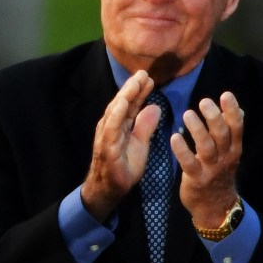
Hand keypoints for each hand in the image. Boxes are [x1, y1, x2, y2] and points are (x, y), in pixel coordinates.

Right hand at [80, 70, 160, 220]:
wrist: (108, 189)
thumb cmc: (123, 167)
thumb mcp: (140, 145)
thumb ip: (145, 126)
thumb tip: (155, 106)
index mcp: (121, 125)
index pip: (132, 105)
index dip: (140, 91)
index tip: (150, 78)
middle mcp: (111, 126)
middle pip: (123, 103)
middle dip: (132, 88)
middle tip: (143, 73)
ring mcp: (107, 135)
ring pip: (116, 111)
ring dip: (125, 96)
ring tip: (134, 82)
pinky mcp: (106, 146)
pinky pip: (111, 127)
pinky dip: (116, 114)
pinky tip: (123, 102)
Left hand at [171, 91, 242, 226]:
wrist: (216, 207)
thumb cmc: (219, 174)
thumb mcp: (230, 153)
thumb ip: (232, 132)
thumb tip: (238, 109)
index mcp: (233, 149)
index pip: (236, 127)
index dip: (232, 111)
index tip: (226, 94)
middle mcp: (225, 158)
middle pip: (222, 135)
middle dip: (214, 117)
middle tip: (204, 101)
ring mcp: (211, 169)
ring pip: (207, 147)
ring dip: (198, 130)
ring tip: (188, 113)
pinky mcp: (196, 179)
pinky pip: (189, 163)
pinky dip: (182, 150)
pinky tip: (174, 137)